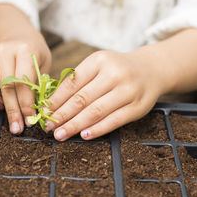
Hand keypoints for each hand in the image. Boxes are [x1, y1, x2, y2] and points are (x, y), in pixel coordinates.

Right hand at [0, 39, 51, 133]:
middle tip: (17, 127)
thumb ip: (38, 86)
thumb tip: (34, 113)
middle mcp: (4, 51)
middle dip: (12, 110)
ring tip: (2, 111)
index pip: (24, 82)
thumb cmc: (35, 55)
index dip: (26, 104)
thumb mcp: (43, 67)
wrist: (22, 38)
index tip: (30, 120)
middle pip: (6, 85)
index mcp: (25, 50)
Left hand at [45, 50, 170, 140]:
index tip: (44, 112)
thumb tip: (52, 104)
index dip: (56, 100)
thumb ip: (80, 80)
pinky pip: (114, 121)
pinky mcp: (138, 107)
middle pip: (82, 99)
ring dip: (75, 125)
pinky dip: (98, 129)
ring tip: (61, 134)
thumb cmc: (118, 70)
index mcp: (99, 61)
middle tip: (48, 127)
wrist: (152, 69)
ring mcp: (128, 90)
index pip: (72, 83)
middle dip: (62, 115)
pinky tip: (84, 135)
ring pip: (96, 111)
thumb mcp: (99, 65)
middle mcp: (114, 74)